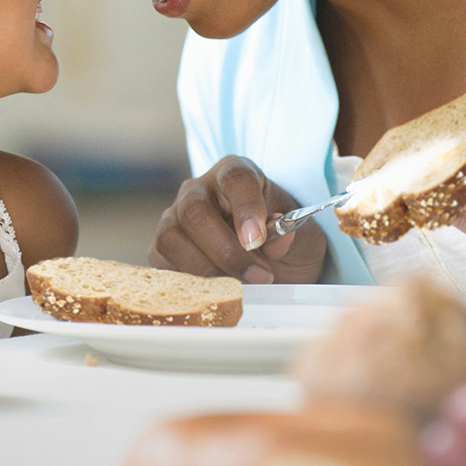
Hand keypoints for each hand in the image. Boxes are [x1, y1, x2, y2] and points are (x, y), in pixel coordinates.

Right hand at [148, 156, 327, 283]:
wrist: (269, 265)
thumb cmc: (282, 242)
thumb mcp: (302, 239)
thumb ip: (291, 237)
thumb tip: (277, 239)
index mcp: (235, 174)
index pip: (235, 179)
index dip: (245, 207)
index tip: (257, 240)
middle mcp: (199, 191)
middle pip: (195, 212)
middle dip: (227, 251)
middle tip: (260, 276)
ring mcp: (174, 218)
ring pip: (171, 238)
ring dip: (207, 270)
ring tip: (242, 287)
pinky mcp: (163, 249)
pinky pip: (163, 264)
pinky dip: (189, 282)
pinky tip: (218, 291)